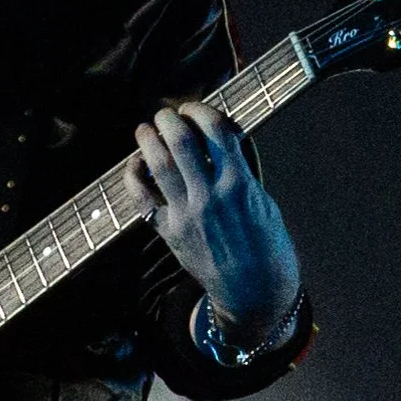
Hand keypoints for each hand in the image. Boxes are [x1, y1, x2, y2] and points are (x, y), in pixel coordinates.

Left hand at [125, 101, 301, 346]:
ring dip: (148, 140)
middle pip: (181, 141)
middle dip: (169, 119)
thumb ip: (242, 171)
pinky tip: (135, 165)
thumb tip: (222, 140)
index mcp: (240, 184)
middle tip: (165, 113)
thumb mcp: (264, 202)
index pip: (216, 130)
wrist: (254, 292)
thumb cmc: (266, 247)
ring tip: (145, 130)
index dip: (200, 110)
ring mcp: (187, 214)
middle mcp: (211, 196)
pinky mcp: (170, 232)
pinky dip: (133, 176)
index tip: (193, 108)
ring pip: (158, 164)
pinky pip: (141, 198)